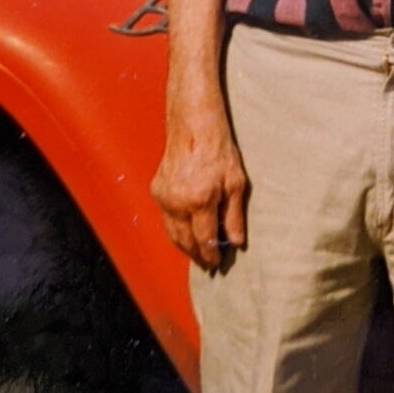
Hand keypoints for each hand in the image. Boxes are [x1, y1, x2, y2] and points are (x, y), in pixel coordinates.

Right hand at [153, 100, 248, 262]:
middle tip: (207, 266)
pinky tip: (186, 233)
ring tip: (197, 255)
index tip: (217, 263)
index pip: (204, 239)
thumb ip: (234, 216)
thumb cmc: (219, 150)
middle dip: (196, 255)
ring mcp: (164, 197)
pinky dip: (176, 230)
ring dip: (184, 246)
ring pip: (172, 233)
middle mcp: (178, 202)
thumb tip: (236, 242)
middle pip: (185, 241)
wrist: (194, 126)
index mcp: (200, 201)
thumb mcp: (236, 182)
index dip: (211, 254)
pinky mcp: (157, 190)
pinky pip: (166, 218)